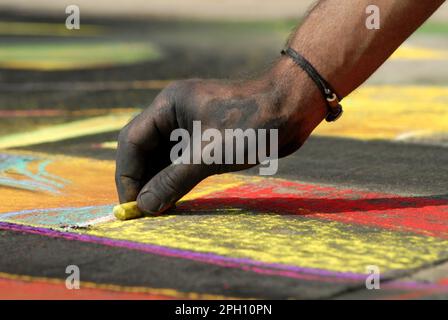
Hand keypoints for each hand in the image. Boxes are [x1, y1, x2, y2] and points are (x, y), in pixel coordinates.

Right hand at [115, 62, 326, 213]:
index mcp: (167, 105)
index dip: (127, 174)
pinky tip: (173, 199)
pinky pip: (180, 161)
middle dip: (141, 180)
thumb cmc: (250, 125)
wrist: (291, 110)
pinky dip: (175, 180)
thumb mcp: (208, 154)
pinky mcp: (205, 138)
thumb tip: (145, 206)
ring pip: (162, 157)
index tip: (131, 204)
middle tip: (142, 210)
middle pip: (144, 149)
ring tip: (156, 210)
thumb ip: (173, 180)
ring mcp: (189, 126)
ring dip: (157, 182)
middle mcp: (173, 114)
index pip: (132, 141)